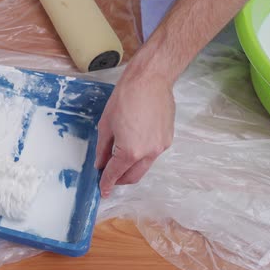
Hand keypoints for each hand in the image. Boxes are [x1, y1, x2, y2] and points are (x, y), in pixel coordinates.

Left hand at [94, 57, 175, 197]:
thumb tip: (101, 164)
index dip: (107, 183)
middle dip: (119, 180)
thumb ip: (103, 149)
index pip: (115, 173)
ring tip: (119, 161)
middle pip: (133, 176)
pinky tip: (133, 145)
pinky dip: (141, 156)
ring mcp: (160, 147)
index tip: (102, 190)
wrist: (150, 80)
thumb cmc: (125, 98)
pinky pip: (152, 155)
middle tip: (108, 177)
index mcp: (130, 151)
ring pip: (144, 167)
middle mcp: (148, 153)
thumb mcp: (105, 125)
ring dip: (131, 168)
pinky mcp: (167, 139)